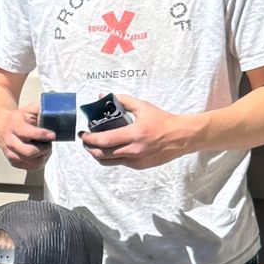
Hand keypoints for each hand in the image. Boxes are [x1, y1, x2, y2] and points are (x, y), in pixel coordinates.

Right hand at [0, 104, 53, 168]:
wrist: (0, 127)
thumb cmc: (18, 119)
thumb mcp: (27, 110)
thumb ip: (40, 109)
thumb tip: (54, 111)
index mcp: (14, 125)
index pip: (27, 132)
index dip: (41, 135)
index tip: (52, 135)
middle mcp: (10, 141)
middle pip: (30, 152)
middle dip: (44, 148)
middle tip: (49, 142)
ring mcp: (11, 153)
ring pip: (32, 162)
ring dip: (44, 155)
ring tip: (45, 147)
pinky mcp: (13, 162)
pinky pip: (32, 167)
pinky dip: (40, 161)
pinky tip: (40, 153)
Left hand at [80, 97, 196, 169]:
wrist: (181, 137)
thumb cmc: (162, 120)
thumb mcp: (143, 107)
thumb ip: (122, 101)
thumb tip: (103, 97)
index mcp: (134, 134)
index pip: (104, 140)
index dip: (90, 139)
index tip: (82, 134)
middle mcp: (134, 150)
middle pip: (103, 155)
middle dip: (89, 148)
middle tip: (85, 141)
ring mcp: (136, 161)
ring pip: (109, 162)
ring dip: (97, 155)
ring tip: (93, 146)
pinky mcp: (140, 166)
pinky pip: (120, 163)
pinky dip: (111, 157)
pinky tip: (110, 149)